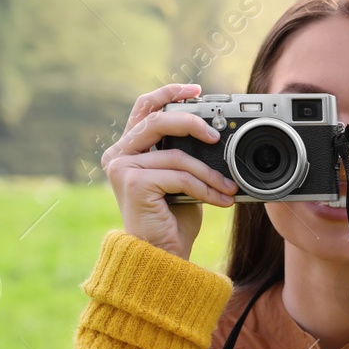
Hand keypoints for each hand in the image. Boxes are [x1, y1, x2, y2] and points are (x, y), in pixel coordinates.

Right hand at [101, 83, 241, 259]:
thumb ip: (185, 155)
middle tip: (217, 135)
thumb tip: (215, 136)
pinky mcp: (132, 182)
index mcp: (128, 150)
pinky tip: (222, 200)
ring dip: (210, 171)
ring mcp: (122, 167)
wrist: (162, 258)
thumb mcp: (182, 181)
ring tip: (229, 186)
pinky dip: (206, 188)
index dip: (169, 93)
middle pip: (158, 119)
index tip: (197, 90)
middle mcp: (119, 155)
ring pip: (176, 154)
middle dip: (192, 122)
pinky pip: (179, 176)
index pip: (145, 108)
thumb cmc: (172, 223)